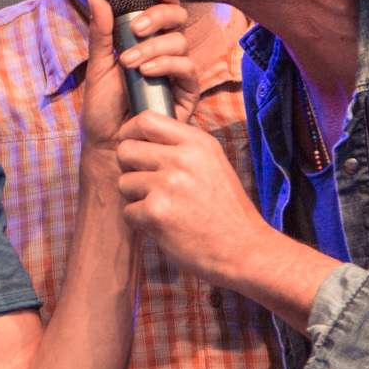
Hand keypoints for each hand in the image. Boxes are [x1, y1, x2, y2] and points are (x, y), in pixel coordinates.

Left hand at [81, 0, 198, 148]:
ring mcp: (177, 73)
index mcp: (146, 41)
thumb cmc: (103, 107)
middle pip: (177, 19)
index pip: (162, 9)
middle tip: (135, 29)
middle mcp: (164, 53)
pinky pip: (187, 70)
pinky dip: (166, 65)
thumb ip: (100, 32)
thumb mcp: (98, 66)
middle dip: (159, 16)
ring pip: (180, 43)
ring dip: (153, 48)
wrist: (108, 143)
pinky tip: (146, 72)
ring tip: (129, 64)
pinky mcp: (186, 94)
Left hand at [115, 111, 271, 283]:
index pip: (146, 119)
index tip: (133, 146)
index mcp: (197, 143)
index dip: (131, 133)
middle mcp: (182, 159)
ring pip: (124, 182)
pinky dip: (142, 222)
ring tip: (163, 208)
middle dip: (129, 168)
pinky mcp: (156, 213)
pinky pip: (128, 212)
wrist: (243, 249)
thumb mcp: (213, 163)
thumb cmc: (227, 210)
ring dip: (136, 198)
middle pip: (126, 150)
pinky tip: (165, 226)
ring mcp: (168, 185)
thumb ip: (182, 147)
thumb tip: (142, 138)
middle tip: (146, 183)